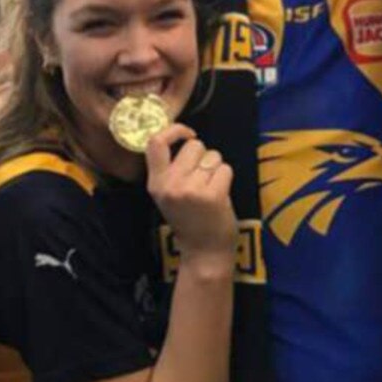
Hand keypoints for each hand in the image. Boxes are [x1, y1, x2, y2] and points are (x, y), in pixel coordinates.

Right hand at [145, 124, 236, 268]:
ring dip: (216, 168)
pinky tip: (220, 196)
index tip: (188, 134)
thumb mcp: (168, 194)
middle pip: (194, 146)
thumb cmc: (189, 219)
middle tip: (203, 178)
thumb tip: (185, 137)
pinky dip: (227, 179)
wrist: (203, 252)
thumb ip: (171, 168)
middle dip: (204, 156)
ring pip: (213, 156)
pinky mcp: (213, 195)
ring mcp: (191, 190)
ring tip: (211, 189)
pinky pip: (226, 169)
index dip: (174, 130)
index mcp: (156, 183)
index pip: (155, 142)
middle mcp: (170, 184)